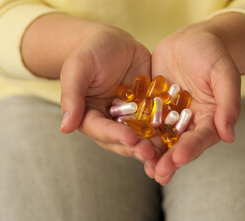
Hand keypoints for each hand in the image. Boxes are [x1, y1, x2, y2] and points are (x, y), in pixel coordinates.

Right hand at [22, 14, 160, 164]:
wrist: (114, 42)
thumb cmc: (90, 53)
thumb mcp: (78, 69)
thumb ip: (72, 96)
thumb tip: (65, 127)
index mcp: (91, 117)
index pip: (101, 130)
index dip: (115, 136)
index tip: (130, 139)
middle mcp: (112, 122)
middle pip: (123, 140)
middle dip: (137, 147)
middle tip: (151, 153)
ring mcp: (132, 118)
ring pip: (142, 135)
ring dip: (154, 144)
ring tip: (166, 150)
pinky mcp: (148, 110)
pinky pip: (158, 120)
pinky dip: (168, 127)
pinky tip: (179, 132)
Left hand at [150, 13, 244, 183]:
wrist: (190, 40)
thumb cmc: (212, 54)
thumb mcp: (223, 73)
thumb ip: (228, 102)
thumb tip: (230, 136)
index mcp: (210, 118)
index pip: (202, 137)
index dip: (191, 148)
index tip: (179, 158)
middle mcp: (190, 123)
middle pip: (180, 144)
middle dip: (170, 160)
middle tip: (158, 173)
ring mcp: (171, 117)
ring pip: (162, 139)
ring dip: (153, 154)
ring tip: (144, 169)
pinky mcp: (155, 109)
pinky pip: (145, 122)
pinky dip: (138, 134)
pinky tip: (127, 144)